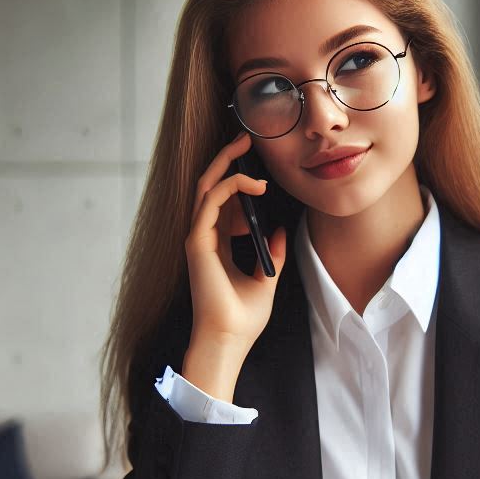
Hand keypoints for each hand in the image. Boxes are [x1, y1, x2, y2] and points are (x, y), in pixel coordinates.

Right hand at [183, 131, 287, 399]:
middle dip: (228, 159)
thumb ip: (272, 253)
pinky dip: (231, 187)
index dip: (238, 178)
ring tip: (246, 144)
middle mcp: (205, 237)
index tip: (258, 163)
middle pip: (212, 186)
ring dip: (227, 162)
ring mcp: (198, 238)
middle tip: (247, 138)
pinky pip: (212, 202)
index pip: (224, 201)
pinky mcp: (198, 242)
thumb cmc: (243, 318)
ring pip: (207, 186)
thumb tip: (281, 230)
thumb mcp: (266, 279)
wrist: (228, 340)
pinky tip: (254, 184)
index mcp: (218, 244)